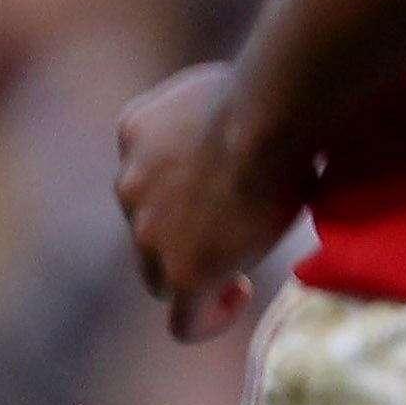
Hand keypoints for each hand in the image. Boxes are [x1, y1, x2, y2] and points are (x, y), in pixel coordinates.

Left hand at [115, 63, 305, 341]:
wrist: (268, 113)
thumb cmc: (275, 85)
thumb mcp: (225, 87)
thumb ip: (212, 113)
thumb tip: (257, 121)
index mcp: (137, 129)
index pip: (147, 170)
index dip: (185, 184)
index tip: (228, 185)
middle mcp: (130, 181)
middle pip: (149, 228)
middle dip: (186, 231)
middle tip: (240, 223)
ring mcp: (148, 233)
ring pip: (160, 272)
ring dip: (195, 266)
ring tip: (243, 258)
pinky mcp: (181, 272)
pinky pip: (184, 319)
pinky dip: (208, 316)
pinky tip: (239, 296)